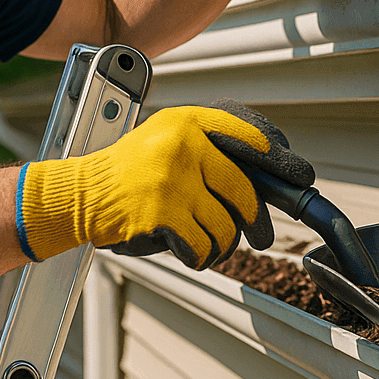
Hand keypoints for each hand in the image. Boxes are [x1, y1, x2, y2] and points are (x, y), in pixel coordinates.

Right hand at [15, 100, 312, 269]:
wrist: (79, 194)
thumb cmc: (127, 174)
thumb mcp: (165, 140)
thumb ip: (207, 149)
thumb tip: (267, 176)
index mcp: (187, 121)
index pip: (248, 135)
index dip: (279, 159)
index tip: (299, 175)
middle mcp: (182, 144)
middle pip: (244, 190)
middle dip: (257, 221)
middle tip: (262, 236)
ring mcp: (172, 179)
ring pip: (226, 226)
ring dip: (221, 244)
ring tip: (204, 241)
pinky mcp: (162, 213)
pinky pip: (202, 246)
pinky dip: (200, 256)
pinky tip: (187, 250)